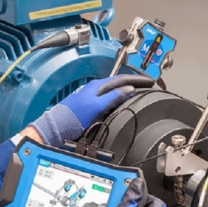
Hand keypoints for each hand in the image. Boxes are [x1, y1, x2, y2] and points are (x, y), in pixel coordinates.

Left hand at [30, 74, 153, 146]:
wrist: (57, 127)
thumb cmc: (74, 117)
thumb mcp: (97, 107)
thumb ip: (113, 97)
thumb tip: (129, 90)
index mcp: (98, 85)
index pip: (122, 79)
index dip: (137, 80)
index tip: (149, 81)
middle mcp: (95, 88)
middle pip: (118, 83)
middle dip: (133, 83)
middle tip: (147, 85)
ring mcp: (92, 96)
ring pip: (113, 90)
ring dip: (126, 90)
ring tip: (138, 92)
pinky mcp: (90, 105)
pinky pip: (108, 98)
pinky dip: (118, 98)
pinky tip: (121, 103)